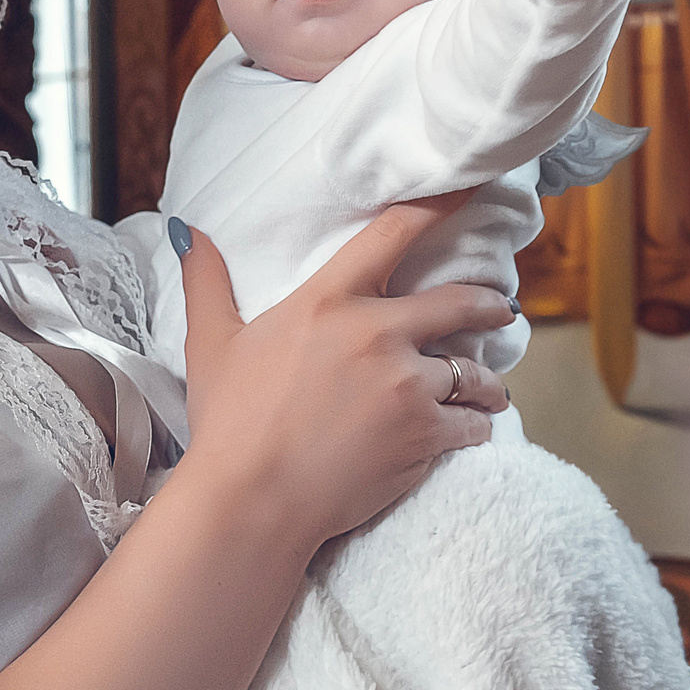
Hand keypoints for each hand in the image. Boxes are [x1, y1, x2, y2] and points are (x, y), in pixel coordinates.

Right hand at [173, 195, 512, 555]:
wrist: (251, 499)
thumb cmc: (228, 421)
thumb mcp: (210, 342)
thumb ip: (207, 281)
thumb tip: (187, 231)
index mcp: (328, 300)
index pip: (394, 234)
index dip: (440, 204)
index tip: (470, 190)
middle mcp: (376, 333)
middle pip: (458, 301)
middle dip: (488, 304)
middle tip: (501, 309)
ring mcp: (406, 385)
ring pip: (473, 371)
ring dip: (485, 380)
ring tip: (491, 389)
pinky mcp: (424, 435)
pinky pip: (473, 422)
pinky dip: (478, 425)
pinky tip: (475, 428)